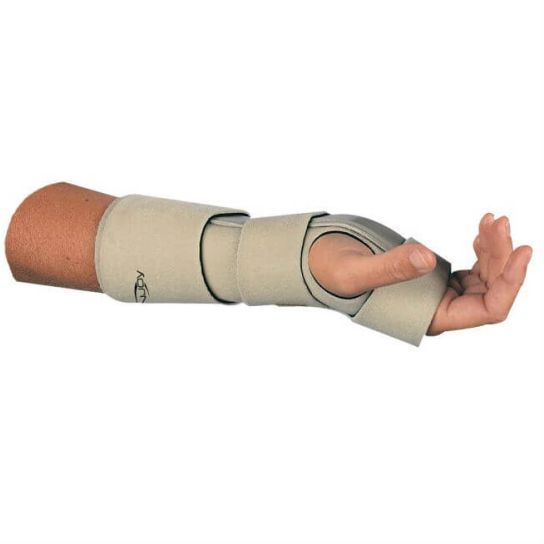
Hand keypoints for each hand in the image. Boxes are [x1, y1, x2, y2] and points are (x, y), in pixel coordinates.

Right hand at [307, 214, 532, 334]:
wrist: (325, 265)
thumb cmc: (335, 274)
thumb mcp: (357, 271)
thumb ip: (390, 267)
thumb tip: (428, 258)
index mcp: (428, 318)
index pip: (486, 311)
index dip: (510, 284)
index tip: (522, 249)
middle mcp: (440, 310)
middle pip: (491, 289)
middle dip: (501, 256)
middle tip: (496, 221)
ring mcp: (441, 294)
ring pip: (486, 277)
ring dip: (495, 248)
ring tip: (491, 219)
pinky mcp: (438, 278)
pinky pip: (475, 269)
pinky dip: (483, 248)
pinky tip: (481, 230)